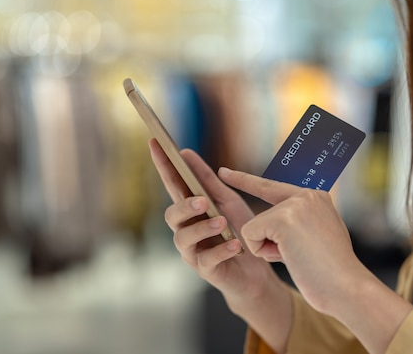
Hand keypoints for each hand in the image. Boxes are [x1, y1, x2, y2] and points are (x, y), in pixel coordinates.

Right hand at [148, 139, 281, 308]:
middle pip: (171, 215)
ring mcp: (192, 251)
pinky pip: (206, 260)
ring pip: (183, 238)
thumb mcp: (227, 200)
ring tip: (222, 223)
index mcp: (190, 209)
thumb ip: (207, 180)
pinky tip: (235, 245)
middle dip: (184, 206)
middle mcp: (185, 229)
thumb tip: (186, 152)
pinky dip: (221, 251)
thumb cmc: (238, 230)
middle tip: (203, 201)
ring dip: (202, 228)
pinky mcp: (205, 270)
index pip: (172, 184)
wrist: (256, 270)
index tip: (156, 142)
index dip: (162, 165)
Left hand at [218, 167, 369, 315]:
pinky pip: (250, 234)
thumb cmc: (332, 271)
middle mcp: (305, 195)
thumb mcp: (318, 236)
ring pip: (255, 227)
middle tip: (292, 254)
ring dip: (270, 249)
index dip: (245, 181)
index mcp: (315, 196)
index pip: (272, 186)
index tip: (223, 172)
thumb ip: (299, 223)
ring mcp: (294, 204)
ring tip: (298, 257)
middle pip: (262, 216)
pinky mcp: (283, 218)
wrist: (347, 288)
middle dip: (265, 240)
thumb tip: (275, 227)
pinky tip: (289, 257)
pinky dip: (263, 252)